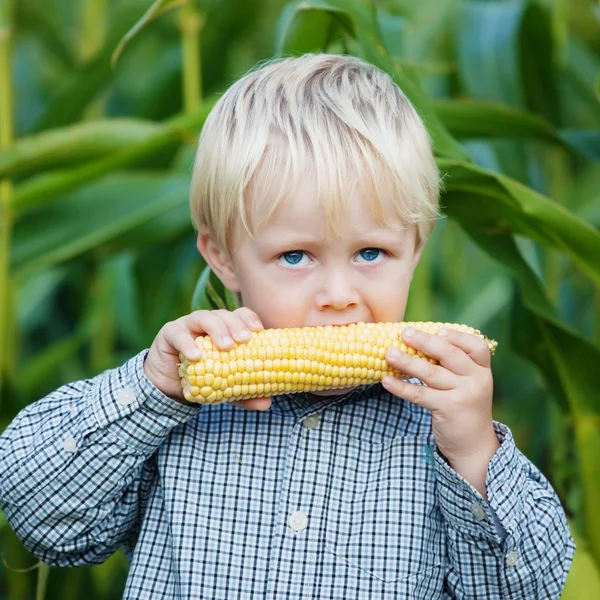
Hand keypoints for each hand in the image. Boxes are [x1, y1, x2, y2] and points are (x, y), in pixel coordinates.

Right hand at [143, 307, 271, 410]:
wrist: (168, 386)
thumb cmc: (202, 379)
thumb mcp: (226, 389)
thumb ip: (245, 394)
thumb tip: (266, 404)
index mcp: (225, 329)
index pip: (240, 315)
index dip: (250, 319)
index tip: (260, 331)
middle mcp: (208, 322)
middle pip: (224, 315)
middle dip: (236, 325)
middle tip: (245, 340)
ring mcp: (188, 325)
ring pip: (204, 317)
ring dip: (217, 330)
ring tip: (226, 347)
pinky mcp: (169, 333)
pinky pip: (178, 334)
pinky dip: (188, 343)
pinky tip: (196, 356)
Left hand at [382, 326, 499, 491]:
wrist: (475, 446)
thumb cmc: (464, 407)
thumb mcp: (468, 384)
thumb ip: (453, 366)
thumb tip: (418, 341)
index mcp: (482, 370)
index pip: (477, 346)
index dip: (457, 336)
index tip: (439, 330)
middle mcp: (476, 380)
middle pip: (449, 355)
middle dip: (425, 341)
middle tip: (405, 333)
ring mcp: (464, 395)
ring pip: (431, 373)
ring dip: (407, 361)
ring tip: (388, 353)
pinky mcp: (448, 410)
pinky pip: (420, 395)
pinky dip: (401, 387)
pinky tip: (386, 380)